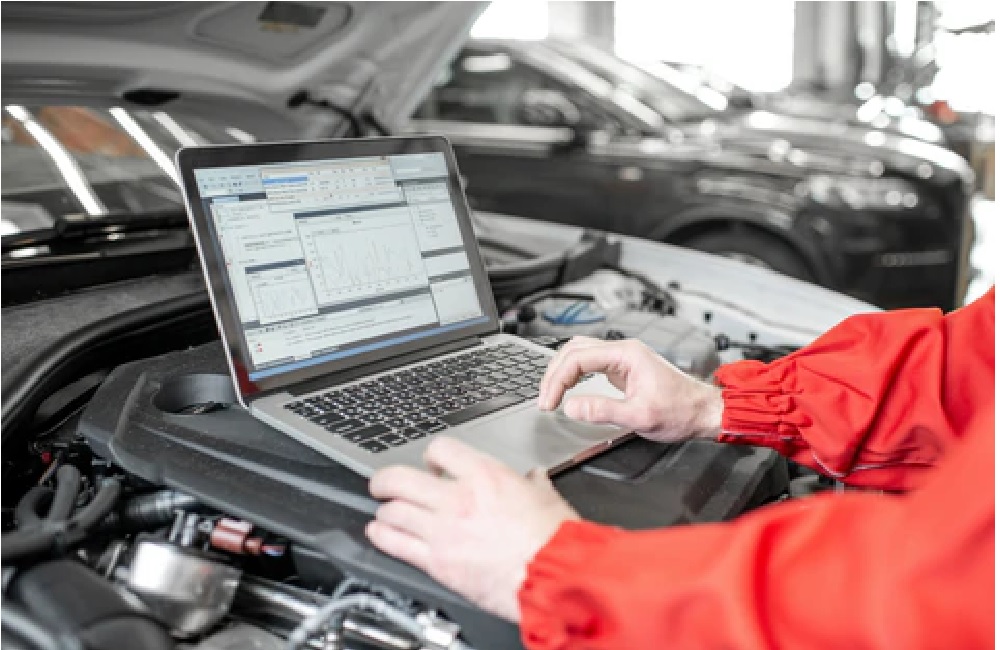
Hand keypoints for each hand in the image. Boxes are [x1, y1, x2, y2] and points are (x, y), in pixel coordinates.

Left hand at [367, 437, 578, 622]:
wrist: (554, 576)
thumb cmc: (554, 539)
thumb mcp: (546, 496)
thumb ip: (533, 484)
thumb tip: (533, 478)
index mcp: (484, 475)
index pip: (439, 450)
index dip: (430, 455)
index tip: (430, 464)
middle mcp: (457, 498)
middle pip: (400, 478)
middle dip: (386, 480)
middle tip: (383, 483)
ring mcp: (443, 531)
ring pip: (393, 511)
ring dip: (385, 509)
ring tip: (384, 510)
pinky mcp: (438, 563)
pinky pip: (396, 545)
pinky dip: (381, 536)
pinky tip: (378, 533)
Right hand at [538, 336, 722, 442]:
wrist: (702, 411)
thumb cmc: (680, 411)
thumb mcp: (639, 416)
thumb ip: (603, 410)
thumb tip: (571, 407)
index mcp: (626, 355)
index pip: (578, 358)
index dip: (557, 380)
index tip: (549, 402)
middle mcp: (623, 351)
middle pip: (574, 349)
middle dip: (554, 373)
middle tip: (545, 399)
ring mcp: (623, 358)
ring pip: (580, 353)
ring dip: (562, 371)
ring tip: (551, 393)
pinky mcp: (623, 368)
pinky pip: (590, 362)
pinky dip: (573, 373)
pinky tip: (568, 387)